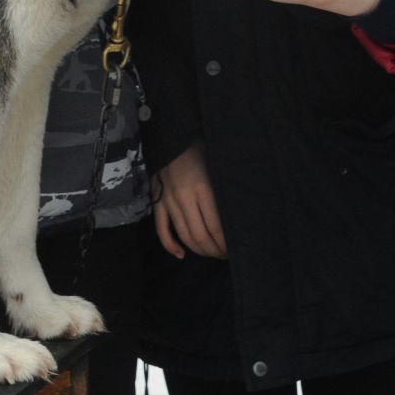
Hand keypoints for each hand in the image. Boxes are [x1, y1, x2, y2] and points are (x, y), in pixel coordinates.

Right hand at [151, 143, 225, 259]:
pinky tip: (181, 254)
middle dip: (214, 250)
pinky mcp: (158, 204)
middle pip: (200, 236)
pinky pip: (162, 230)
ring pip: (183, 236)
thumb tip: (237, 216)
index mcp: (203, 189)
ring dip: (198, 250)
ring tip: (211, 254)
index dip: (225, 243)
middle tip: (224, 255)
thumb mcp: (216, 167)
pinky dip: (170, 245)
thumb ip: (223, 190)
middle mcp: (184, 199)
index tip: (233, 249)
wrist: (170, 139)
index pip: (215, 226)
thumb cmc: (199, 150)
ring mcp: (169, 203)